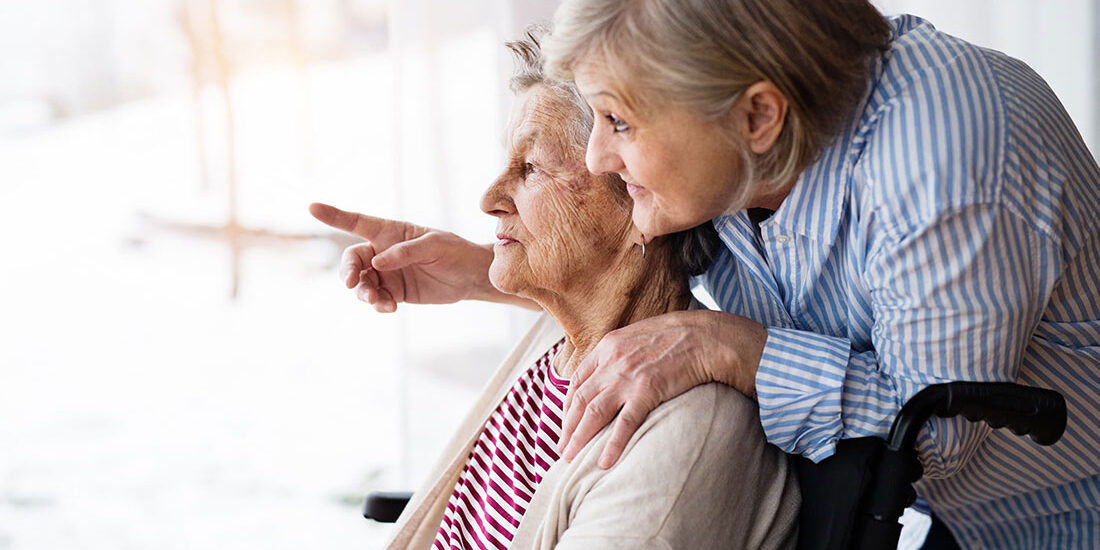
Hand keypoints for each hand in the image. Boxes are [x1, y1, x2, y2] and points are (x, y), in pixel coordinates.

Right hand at [309, 202, 497, 311]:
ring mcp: (386, 273)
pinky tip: (390, 308)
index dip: (334, 215)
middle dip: (349, 271)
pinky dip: (377, 304)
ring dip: (362, 292)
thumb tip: (377, 262)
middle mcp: (382, 251)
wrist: (470, 277)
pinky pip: (376, 299)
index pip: (357, 222)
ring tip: (377, 300)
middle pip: (352, 259)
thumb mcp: (435, 246)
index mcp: (390, 231)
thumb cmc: (454, 251)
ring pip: (360, 283)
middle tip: (354, 283)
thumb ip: (406, 252)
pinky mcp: (393, 292)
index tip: (312, 208)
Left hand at [558, 310, 766, 468]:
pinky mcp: (647, 391)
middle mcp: (612, 361)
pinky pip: (625, 423)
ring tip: (572, 458)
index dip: (567, 405)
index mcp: (607, 346)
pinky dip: (612, 445)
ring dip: (580, 438)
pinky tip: (604, 462)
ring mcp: (628, 377)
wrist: (707, 336)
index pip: (577, 380)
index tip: (566, 423)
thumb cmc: (677, 336)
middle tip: (563, 449)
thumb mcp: (639, 334)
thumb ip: (620, 351)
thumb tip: (610, 370)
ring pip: (593, 413)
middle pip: (580, 400)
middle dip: (567, 428)